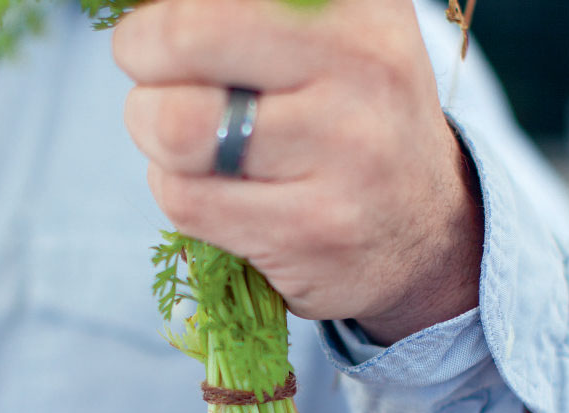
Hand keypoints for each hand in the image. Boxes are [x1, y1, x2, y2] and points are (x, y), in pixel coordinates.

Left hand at [111, 0, 482, 344]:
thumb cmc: (353, 121)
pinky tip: (211, 189)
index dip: (164, 12)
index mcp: (358, 7)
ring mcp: (337, 158)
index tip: (165, 33)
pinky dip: (177, 191)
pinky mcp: (306, 232)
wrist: (426, 234)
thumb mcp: (337, 35)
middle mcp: (358, 70)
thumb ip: (258, 12)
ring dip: (152, 134)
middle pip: (182, 39)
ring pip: (173, 128)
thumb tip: (154, 6)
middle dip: (142, 56)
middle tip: (149, 74)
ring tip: (182, 140)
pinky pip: (186, 201)